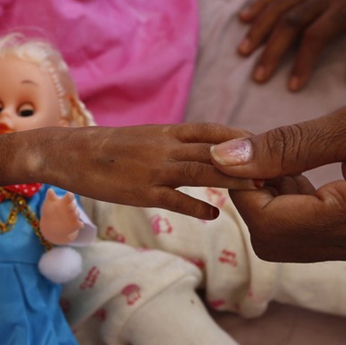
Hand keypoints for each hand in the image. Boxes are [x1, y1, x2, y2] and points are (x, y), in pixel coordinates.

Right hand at [31, 123, 257, 219]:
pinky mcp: (141, 191)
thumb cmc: (106, 148)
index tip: (267, 143)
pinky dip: (197, 206)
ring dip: (232, 179)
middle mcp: (165, 146)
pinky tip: (215, 214)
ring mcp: (154, 168)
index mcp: (166, 131)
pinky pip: (174, 199)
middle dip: (248, 158)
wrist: (68, 153)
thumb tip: (198, 150)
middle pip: (215, 150)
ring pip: (202, 171)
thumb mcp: (144, 138)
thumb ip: (172, 143)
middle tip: (277, 168)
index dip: (241, 136)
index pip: (212, 130)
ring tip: (258, 188)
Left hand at [40, 189, 82, 244]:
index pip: (69, 197)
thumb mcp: (48, 203)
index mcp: (65, 201)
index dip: (70, 196)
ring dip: (76, 214)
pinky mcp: (75, 224)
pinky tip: (79, 224)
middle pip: (74, 205)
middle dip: (73, 206)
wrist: (50, 225)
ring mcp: (74, 216)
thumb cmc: (49, 211)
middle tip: (69, 207)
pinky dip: (80, 224)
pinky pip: (80, 224)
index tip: (69, 194)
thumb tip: (50, 190)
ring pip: (77, 213)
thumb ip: (50, 196)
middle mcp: (71, 208)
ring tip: (73, 215)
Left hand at [210, 67, 345, 262]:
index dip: (240, 189)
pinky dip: (298, 209)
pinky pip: (320, 238)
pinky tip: (305, 174)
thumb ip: (287, 146)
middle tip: (256, 154)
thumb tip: (224, 159)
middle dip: (253, 200)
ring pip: (294, 244)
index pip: (271, 223)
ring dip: (274, 205)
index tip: (233, 151)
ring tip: (283, 160)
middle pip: (276, 244)